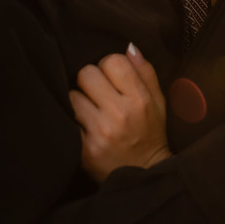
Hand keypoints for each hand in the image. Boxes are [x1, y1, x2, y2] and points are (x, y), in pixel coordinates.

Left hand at [69, 44, 170, 182]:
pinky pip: (66, 121)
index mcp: (140, 99)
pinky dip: (71, 121)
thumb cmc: (150, 134)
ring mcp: (100, 132)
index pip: (112, 61)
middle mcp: (120, 114)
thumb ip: (145, 72)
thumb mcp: (158, 102)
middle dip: (89, 82)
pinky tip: (81, 126)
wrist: (143, 176)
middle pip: (86, 73)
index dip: (109, 67)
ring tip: (89, 112)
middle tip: (96, 95)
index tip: (112, 80)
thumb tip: (128, 47)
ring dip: (78, 101)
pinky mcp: (84, 150)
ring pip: (71, 95)